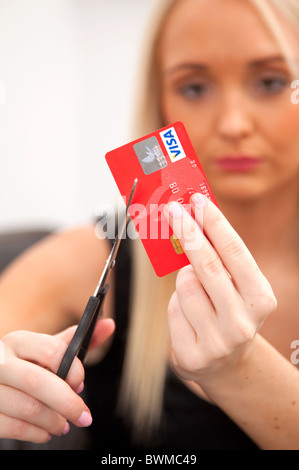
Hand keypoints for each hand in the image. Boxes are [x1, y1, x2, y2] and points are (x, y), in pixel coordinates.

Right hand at [0, 318, 114, 442]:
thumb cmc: (26, 366)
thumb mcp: (46, 351)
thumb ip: (75, 341)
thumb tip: (109, 324)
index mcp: (18, 342)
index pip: (51, 351)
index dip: (72, 370)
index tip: (81, 384)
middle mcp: (1, 361)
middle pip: (37, 382)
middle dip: (67, 403)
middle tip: (84, 416)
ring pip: (28, 408)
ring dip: (54, 422)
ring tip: (63, 425)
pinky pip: (13, 428)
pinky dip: (36, 434)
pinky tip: (45, 431)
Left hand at [164, 194, 276, 385]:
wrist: (226, 364)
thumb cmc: (229, 313)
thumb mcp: (238, 287)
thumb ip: (222, 260)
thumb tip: (195, 217)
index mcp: (260, 299)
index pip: (236, 253)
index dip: (215, 224)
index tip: (198, 201)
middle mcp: (242, 322)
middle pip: (207, 266)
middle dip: (188, 232)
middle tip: (174, 210)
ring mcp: (217, 342)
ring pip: (185, 285)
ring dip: (184, 278)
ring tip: (196, 291)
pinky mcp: (192, 355)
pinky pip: (173, 309)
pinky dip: (177, 303)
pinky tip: (189, 314)